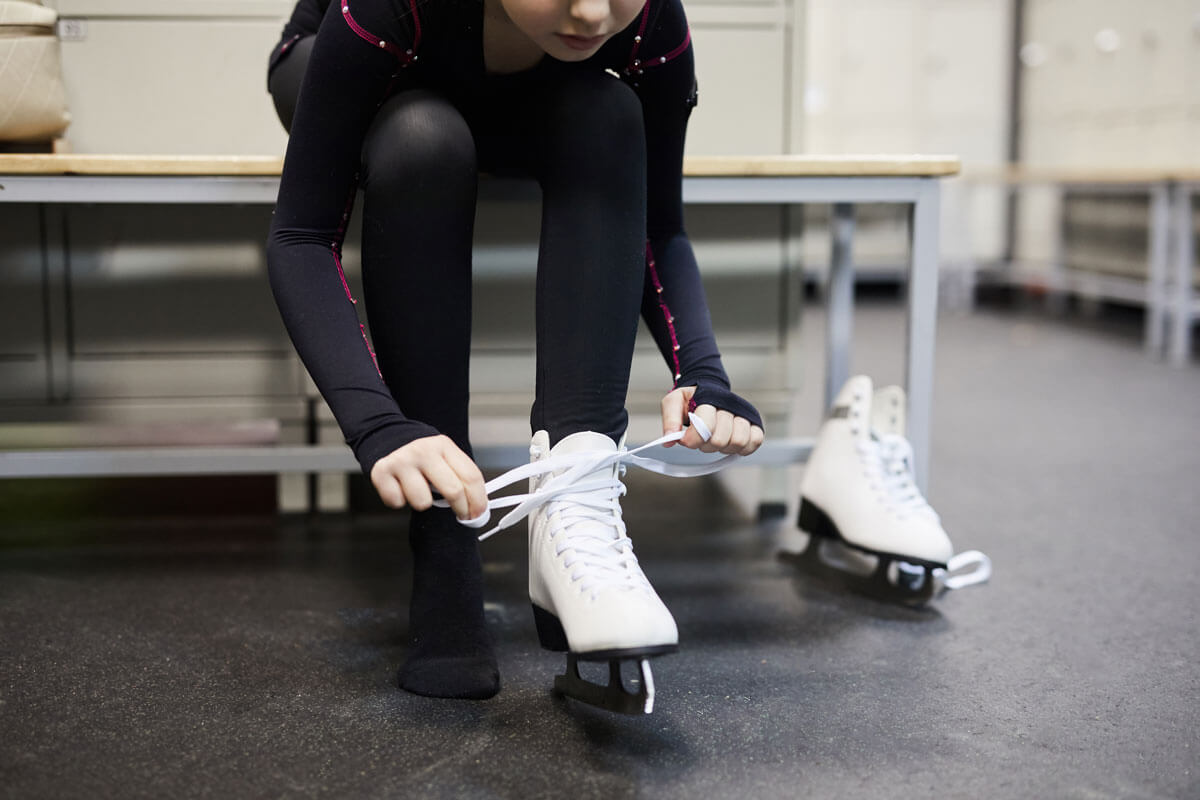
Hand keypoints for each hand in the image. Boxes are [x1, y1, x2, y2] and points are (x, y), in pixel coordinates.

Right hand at [369, 435, 486, 520]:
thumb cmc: (422, 456)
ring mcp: (401, 461)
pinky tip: (401, 488)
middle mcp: (423, 451)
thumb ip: (461, 477)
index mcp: (443, 445)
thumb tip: (478, 508)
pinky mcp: (381, 473)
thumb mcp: (445, 457)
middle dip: (461, 509)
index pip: (471, 477)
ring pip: (423, 503)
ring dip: (423, 502)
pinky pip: (397, 503)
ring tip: (419, 490)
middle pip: (453, 491)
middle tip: (462, 515)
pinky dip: (399, 500)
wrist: (389, 439)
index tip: (479, 514)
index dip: (479, 500)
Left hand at [661, 386, 763, 455]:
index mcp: (709, 397)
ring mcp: (744, 414)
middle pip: (720, 439)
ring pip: (738, 441)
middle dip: (705, 445)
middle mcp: (730, 405)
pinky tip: (730, 443)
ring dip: (723, 447)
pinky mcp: (755, 424)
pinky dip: (742, 448)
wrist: (708, 394)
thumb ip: (670, 420)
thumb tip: (669, 441)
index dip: (693, 439)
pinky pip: (755, 441)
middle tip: (700, 439)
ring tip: (715, 440)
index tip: (685, 440)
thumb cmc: (691, 400)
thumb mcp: (673, 403)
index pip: (705, 425)